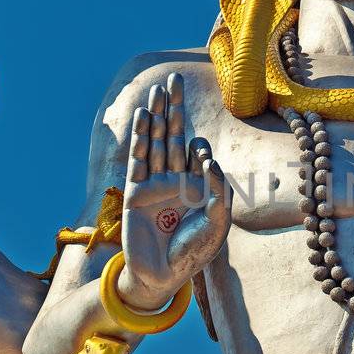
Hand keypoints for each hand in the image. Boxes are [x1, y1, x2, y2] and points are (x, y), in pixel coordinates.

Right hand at [116, 74, 231, 309]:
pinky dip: (141, 137)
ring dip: (157, 116)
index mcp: (197, 186)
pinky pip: (138, 159)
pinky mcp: (134, 193)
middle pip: (174, 136)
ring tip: (158, 89)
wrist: (164, 275)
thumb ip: (218, 189)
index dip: (199, 147)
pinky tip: (144, 116)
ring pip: (155, 142)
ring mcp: (153, 184)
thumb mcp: (217, 221)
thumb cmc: (194, 252)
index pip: (197, 153)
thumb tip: (208, 158)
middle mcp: (175, 180)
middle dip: (175, 108)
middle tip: (175, 78)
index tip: (200, 150)